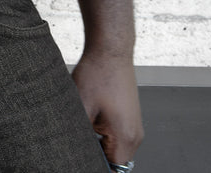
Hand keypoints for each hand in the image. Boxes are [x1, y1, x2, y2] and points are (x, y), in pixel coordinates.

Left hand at [72, 49, 142, 167]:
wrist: (110, 49)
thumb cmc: (98, 73)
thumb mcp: (81, 107)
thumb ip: (80, 135)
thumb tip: (75, 149)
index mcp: (125, 137)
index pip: (114, 167)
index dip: (95, 162)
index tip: (82, 153)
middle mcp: (135, 134)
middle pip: (116, 159)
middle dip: (98, 152)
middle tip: (83, 134)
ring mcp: (135, 125)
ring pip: (116, 147)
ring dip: (101, 141)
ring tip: (87, 121)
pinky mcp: (130, 116)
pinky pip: (118, 134)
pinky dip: (105, 131)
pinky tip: (93, 114)